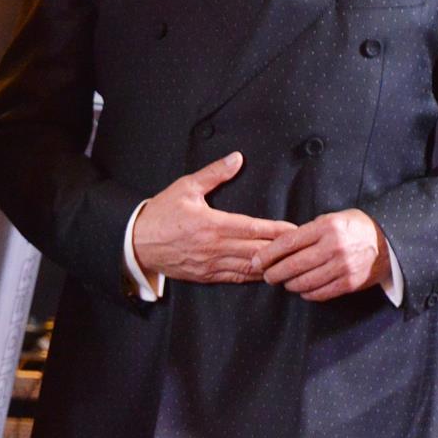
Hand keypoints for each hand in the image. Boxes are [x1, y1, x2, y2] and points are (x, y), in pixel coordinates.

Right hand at [132, 151, 293, 284]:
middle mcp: (215, 247)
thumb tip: (236, 158)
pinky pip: (236, 278)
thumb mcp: (185, 187)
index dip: (278, 230)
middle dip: (281, 249)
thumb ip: (214, 174)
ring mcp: (211, 264)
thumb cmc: (161, 213)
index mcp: (213, 224)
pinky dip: (253, 276)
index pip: (255, 228)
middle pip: (258, 251)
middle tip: (301, 246)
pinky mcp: (206, 276)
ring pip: (250, 268)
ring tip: (289, 262)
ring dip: (271, 266)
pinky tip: (266, 273)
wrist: (135, 242)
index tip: (296, 228)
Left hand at [255, 208, 390, 300]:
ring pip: (304, 282)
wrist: (389, 241)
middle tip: (266, 276)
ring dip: (289, 284)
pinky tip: (302, 290)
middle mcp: (333, 248)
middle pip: (292, 265)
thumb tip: (278, 246)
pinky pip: (321, 293)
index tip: (256, 260)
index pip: (287, 243)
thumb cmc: (354, 227)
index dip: (268, 254)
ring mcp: (343, 267)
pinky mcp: (350, 283)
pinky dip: (307, 293)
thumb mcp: (332, 219)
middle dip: (273, 273)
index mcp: (326, 228)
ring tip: (284, 282)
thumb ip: (307, 231)